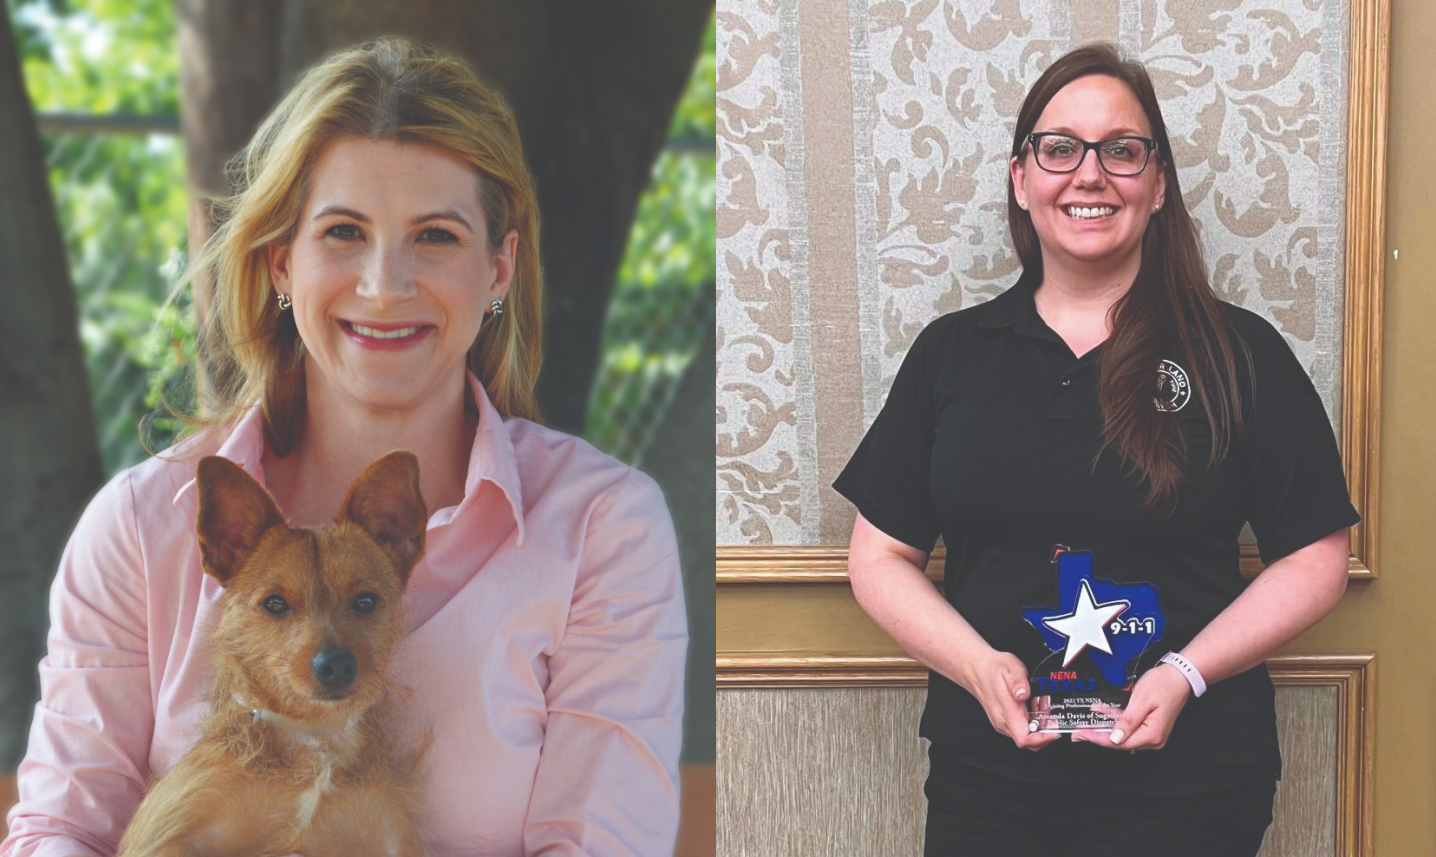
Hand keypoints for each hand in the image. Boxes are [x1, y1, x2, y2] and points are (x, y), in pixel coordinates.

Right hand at [961, 649, 1060, 751]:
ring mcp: (1004, 722)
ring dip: (1040, 722)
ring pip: (1027, 734)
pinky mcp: (1005, 719)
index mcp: (1006, 712)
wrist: (975, 668)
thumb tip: (1024, 694)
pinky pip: (1023, 727)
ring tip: (1042, 702)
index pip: (1025, 739)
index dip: (1043, 739)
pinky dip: (1034, 719)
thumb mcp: (1009, 668)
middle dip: (1045, 729)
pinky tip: (1034, 704)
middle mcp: (1004, 722)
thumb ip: (1018, 681)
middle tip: (1050, 710)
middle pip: (1029, 741)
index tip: (1055, 729)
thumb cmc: (991, 669)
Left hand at [1071, 663, 1190, 750]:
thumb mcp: (1141, 701)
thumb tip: (1115, 738)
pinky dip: (1115, 720)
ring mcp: (1152, 732)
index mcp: (1152, 735)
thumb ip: (1127, 721)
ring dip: (1105, 727)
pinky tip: (1102, 713)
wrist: (1180, 675)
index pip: (1119, 743)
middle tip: (1079, 733)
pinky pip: (1128, 726)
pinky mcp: (1149, 725)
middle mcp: (1153, 738)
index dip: (1098, 739)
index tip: (1082, 735)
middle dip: (1098, 736)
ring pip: (1122, 734)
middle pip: (1120, 742)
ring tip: (1087, 724)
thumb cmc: (1165, 684)